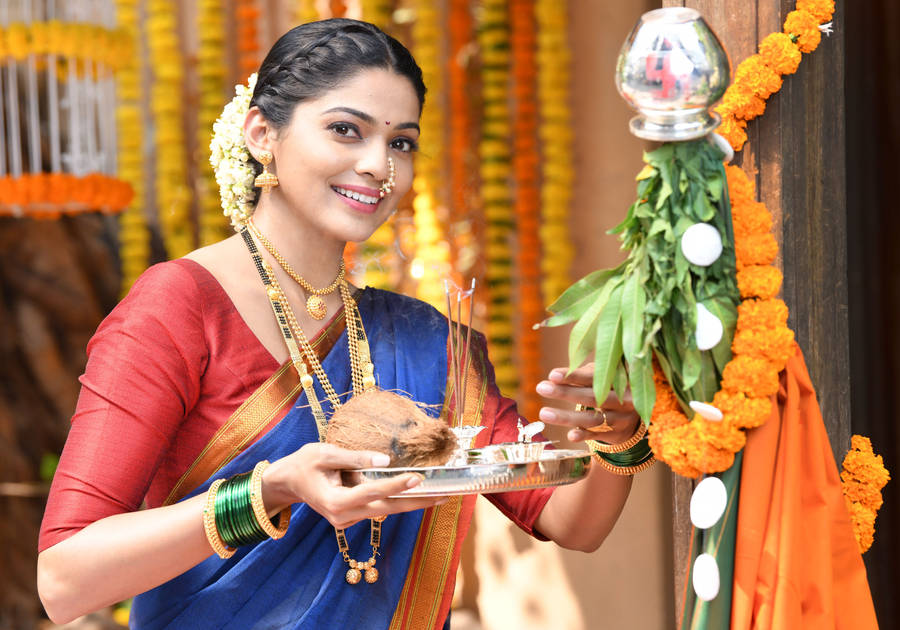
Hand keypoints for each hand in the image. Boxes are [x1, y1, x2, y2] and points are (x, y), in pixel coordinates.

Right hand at [262, 443, 445, 528]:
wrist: (288, 482)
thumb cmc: (304, 463)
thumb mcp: (325, 453)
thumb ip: (355, 457)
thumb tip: (385, 460)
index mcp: (334, 501)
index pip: (371, 492)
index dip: (395, 485)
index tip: (417, 477)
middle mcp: (343, 515)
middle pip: (386, 509)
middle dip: (416, 503)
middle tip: (443, 495)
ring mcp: (347, 519)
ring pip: (385, 510)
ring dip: (411, 503)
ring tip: (439, 495)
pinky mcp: (351, 516)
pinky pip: (378, 507)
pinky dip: (396, 500)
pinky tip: (417, 494)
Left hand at [535, 363, 640, 443]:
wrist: (634, 414)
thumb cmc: (610, 388)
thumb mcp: (603, 377)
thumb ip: (583, 375)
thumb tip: (554, 377)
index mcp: (620, 379)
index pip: (595, 377)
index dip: (574, 376)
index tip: (552, 375)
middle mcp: (624, 399)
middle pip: (592, 397)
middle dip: (565, 393)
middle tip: (541, 387)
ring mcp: (621, 418)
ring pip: (592, 418)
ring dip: (567, 417)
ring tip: (543, 413)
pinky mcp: (616, 433)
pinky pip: (598, 434)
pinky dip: (584, 435)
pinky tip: (570, 435)